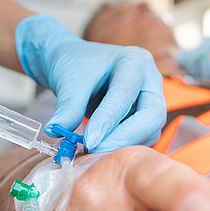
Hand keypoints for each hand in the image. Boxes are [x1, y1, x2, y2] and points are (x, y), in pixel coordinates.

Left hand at [15, 15, 165, 152]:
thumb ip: (68, 106)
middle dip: (125, 137)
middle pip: (152, 115)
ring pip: (150, 131)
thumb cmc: (75, 63)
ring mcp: (151, 100)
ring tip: (93, 149)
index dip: (108, 120)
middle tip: (96, 150)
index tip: (89, 141)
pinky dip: (121, 146)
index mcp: (135, 61)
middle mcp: (150, 80)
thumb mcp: (69, 81)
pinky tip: (99, 147)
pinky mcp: (145, 118)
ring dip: (122, 145)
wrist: (74, 65)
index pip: (126, 94)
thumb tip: (57, 130)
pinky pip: (141, 138)